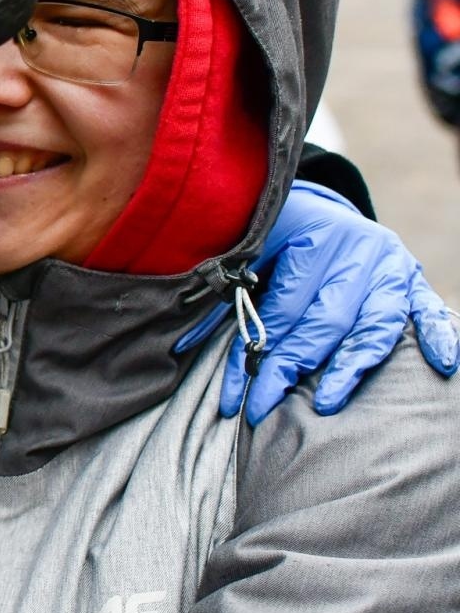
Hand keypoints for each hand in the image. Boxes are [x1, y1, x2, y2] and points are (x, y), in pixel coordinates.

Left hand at [216, 180, 457, 423]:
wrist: (315, 205)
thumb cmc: (275, 232)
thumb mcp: (246, 248)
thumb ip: (221, 292)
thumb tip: (180, 343)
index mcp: (312, 235)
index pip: (282, 306)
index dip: (254, 351)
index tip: (235, 395)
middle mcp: (356, 248)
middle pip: (326, 320)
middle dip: (291, 367)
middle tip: (264, 406)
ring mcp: (389, 264)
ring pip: (375, 322)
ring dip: (351, 366)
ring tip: (326, 403)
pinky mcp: (413, 277)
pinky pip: (429, 309)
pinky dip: (439, 335)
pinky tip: (441, 365)